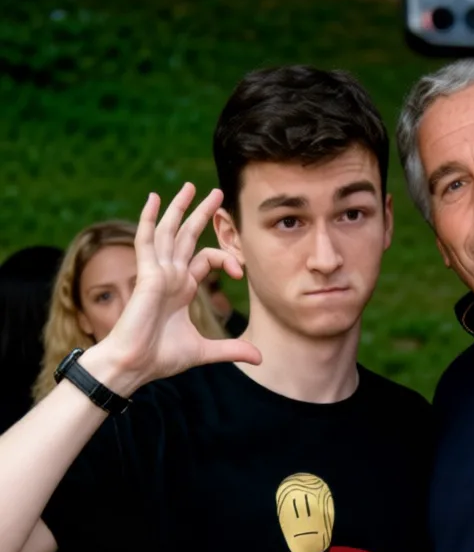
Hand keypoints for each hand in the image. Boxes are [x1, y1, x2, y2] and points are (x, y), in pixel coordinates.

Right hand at [84, 184, 260, 393]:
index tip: (240, 272)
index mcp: (181, 289)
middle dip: (201, 214)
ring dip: (179, 208)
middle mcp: (170, 276)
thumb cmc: (160, 358)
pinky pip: (147, 240)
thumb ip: (232, 350)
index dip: (225, 259)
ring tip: (191, 186)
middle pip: (187, 236)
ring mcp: (157, 273)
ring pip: (169, 232)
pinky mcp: (146, 275)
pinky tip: (154, 198)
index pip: (205, 258)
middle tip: (216, 192)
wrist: (135, 365)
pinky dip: (149, 219)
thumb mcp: (205, 351)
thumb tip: (261, 358)